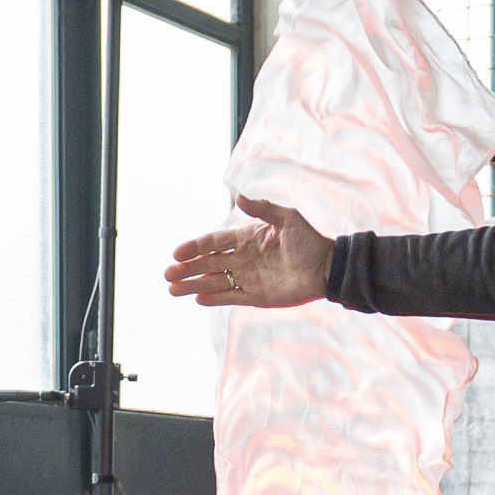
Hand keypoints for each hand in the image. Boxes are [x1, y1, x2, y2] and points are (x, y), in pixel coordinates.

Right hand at [167, 196, 333, 307]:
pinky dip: (215, 298)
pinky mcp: (256, 296)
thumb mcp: (287, 219)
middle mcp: (243, 258)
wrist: (327, 268)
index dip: (195, 247)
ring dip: (194, 285)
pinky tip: (197, 299)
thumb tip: (237, 196)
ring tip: (172, 289)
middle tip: (167, 274)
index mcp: (247, 238)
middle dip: (187, 269)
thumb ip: (262, 209)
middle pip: (208, 264)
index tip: (177, 253)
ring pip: (215, 281)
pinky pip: (231, 297)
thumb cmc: (309, 241)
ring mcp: (248, 278)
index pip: (214, 242)